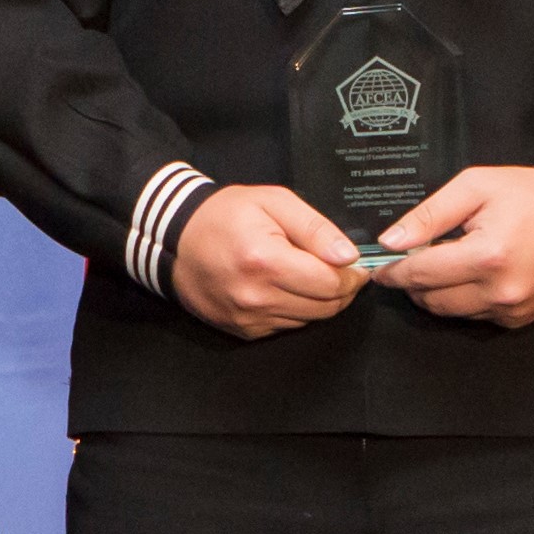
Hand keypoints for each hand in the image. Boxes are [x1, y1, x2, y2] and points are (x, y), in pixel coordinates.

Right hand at [168, 186, 366, 337]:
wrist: (176, 240)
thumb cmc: (225, 215)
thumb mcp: (273, 202)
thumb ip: (315, 228)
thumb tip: (348, 256)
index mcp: (266, 261)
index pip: (330, 284)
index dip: (352, 275)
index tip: (358, 264)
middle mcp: (256, 297)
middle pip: (325, 307)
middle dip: (342, 289)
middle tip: (342, 269)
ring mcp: (248, 318)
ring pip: (309, 319)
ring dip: (320, 301)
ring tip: (311, 274)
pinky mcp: (243, 330)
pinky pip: (287, 326)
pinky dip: (296, 309)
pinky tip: (287, 287)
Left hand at [373, 166, 533, 328]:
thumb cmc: (532, 194)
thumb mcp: (477, 187)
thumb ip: (430, 214)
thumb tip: (391, 241)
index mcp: (487, 256)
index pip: (421, 274)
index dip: (394, 271)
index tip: (379, 267)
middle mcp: (500, 291)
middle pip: (431, 300)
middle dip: (413, 282)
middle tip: (410, 261)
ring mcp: (512, 310)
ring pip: (451, 312)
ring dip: (436, 293)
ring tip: (440, 265)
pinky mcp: (520, 320)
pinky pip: (475, 317)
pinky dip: (464, 300)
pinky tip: (470, 276)